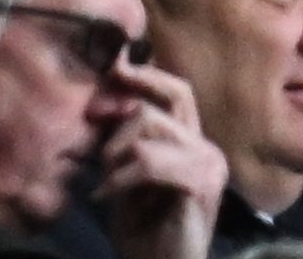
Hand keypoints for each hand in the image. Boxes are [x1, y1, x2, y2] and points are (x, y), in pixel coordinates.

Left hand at [95, 61, 226, 258]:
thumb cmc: (144, 237)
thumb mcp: (127, 182)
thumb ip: (124, 147)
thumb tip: (104, 103)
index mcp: (194, 144)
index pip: (178, 93)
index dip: (148, 75)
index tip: (114, 66)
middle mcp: (208, 147)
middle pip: (171, 97)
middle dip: (129, 99)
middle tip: (93, 114)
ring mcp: (208, 165)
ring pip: (152, 126)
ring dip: (116, 151)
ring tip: (103, 182)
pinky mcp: (200, 185)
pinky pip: (149, 162)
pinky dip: (119, 177)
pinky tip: (104, 196)